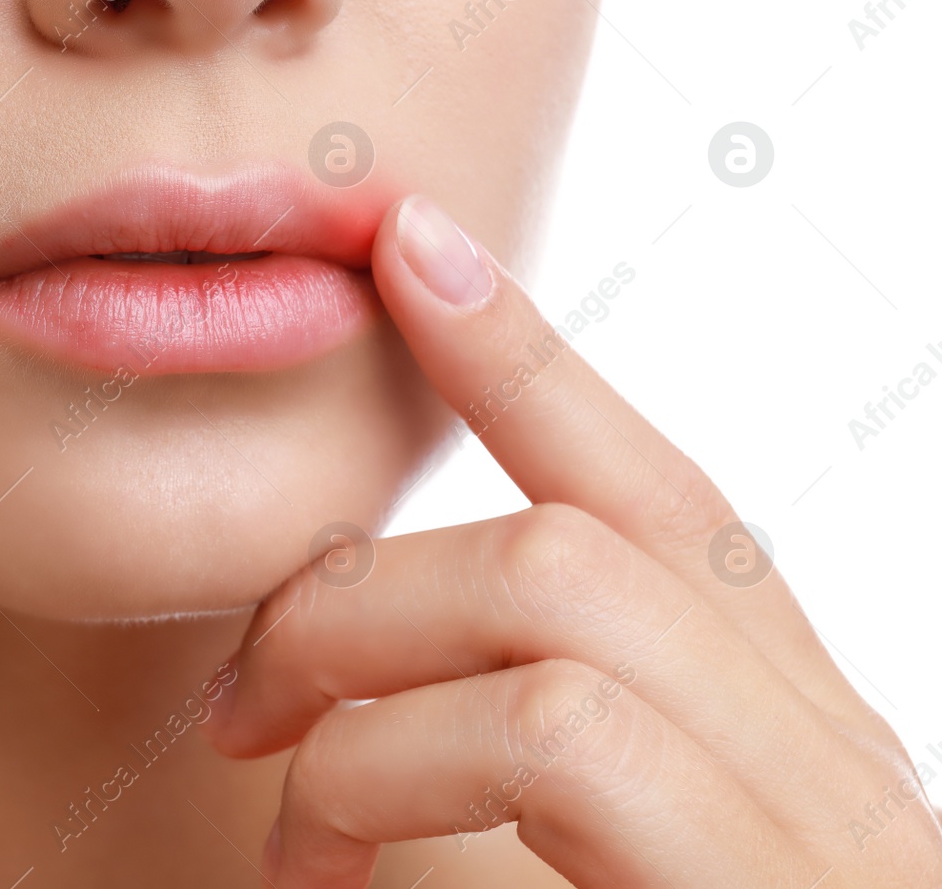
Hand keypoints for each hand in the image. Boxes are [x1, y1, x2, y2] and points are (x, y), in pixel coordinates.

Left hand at [203, 196, 941, 887]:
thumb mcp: (607, 874)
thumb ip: (537, 764)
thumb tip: (369, 696)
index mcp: (790, 733)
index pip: (664, 498)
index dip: (526, 358)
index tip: (406, 245)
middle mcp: (834, 756)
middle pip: (576, 534)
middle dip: (356, 590)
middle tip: (236, 708)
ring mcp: (825, 826)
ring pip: (551, 588)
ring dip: (351, 674)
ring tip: (280, 817)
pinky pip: (549, 729)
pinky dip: (381, 769)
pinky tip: (316, 868)